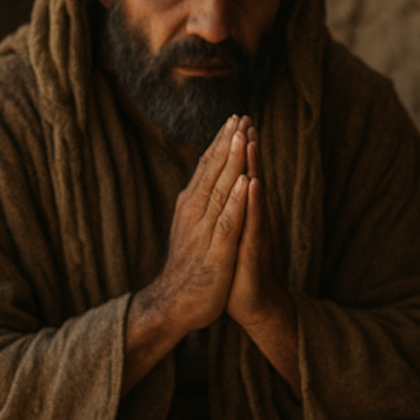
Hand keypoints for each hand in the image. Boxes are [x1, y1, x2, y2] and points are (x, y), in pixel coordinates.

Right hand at [144, 115, 250, 332]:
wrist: (173, 304)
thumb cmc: (188, 267)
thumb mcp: (192, 228)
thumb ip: (200, 204)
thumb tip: (206, 180)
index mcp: (192, 206)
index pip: (207, 168)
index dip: (221, 143)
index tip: (234, 118)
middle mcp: (195, 213)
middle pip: (213, 172)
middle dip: (227, 143)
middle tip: (240, 115)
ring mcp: (205, 231)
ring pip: (221, 190)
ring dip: (232, 162)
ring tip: (242, 136)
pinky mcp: (216, 252)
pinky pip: (228, 222)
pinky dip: (237, 201)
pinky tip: (246, 182)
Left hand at [222, 124, 301, 391]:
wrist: (257, 305)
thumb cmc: (241, 272)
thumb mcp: (232, 238)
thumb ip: (232, 215)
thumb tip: (228, 192)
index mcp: (242, 214)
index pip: (240, 176)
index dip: (238, 150)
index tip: (237, 121)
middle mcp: (252, 219)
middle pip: (249, 177)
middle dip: (247, 148)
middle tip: (246, 118)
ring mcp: (256, 233)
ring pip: (254, 195)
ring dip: (253, 166)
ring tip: (251, 139)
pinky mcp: (255, 251)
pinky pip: (254, 222)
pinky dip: (254, 202)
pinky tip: (254, 185)